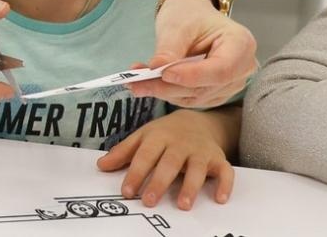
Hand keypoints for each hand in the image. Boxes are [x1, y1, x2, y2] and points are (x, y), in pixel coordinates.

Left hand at [96, 109, 236, 209]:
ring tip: (182, 205)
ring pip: (197, 168)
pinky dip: (225, 184)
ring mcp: (200, 151)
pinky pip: (226, 172)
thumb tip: (101, 166)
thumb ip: (123, 152)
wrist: (197, 121)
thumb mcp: (142, 137)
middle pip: (169, 163)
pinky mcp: (218, 159)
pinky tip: (219, 199)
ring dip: (190, 186)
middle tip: (149, 202)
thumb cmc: (164, 134)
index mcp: (158, 137)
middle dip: (159, 182)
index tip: (127, 192)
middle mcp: (180, 144)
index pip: (144, 156)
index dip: (135, 174)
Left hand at [130, 0, 255, 107]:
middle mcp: (242, 69)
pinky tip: (147, 83)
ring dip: (163, 92)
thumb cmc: (189, 13)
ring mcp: (231, 83)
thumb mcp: (177, 24)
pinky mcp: (215, 92)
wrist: (194, 13)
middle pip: (205, 87)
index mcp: (241, 45)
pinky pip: (191, 98)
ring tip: (135, 82)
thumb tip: (156, 69)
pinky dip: (168, 93)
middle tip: (135, 84)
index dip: (191, 76)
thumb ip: (169, 48)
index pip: (219, 70)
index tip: (162, 74)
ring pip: (196, 97)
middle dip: (168, 87)